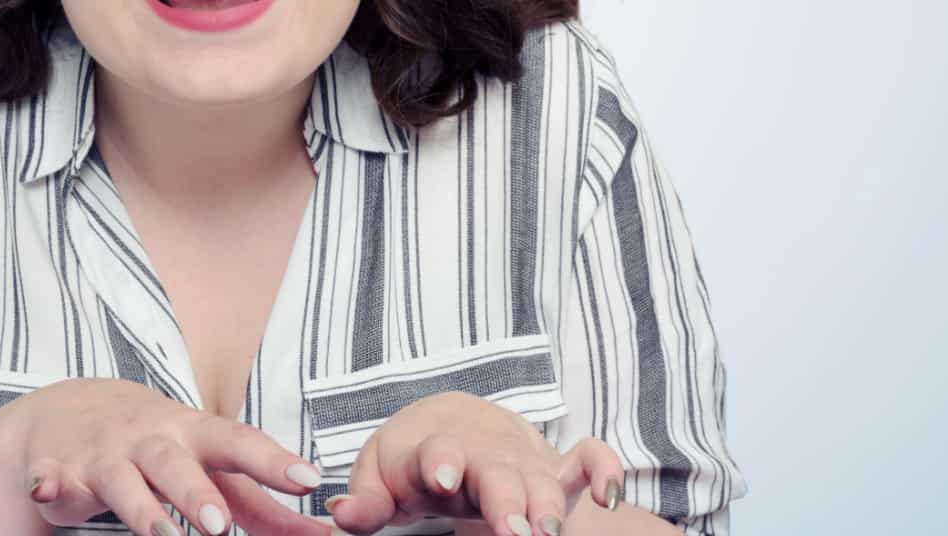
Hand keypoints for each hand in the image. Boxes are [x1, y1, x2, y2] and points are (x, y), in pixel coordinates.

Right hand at [1, 377, 330, 535]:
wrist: (70, 410)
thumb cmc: (159, 445)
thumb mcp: (208, 464)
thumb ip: (260, 504)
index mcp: (193, 435)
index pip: (238, 442)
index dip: (273, 461)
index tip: (308, 480)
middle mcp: (149, 440)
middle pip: (176, 464)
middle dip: (197, 494)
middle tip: (221, 527)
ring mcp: (103, 454)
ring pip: (121, 480)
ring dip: (139, 507)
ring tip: (159, 534)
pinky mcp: (58, 470)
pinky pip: (49, 477)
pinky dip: (47, 482)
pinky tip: (46, 489)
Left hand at [323, 391, 624, 535]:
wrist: (455, 422)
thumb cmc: (412, 459)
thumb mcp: (380, 475)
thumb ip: (365, 500)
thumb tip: (340, 516)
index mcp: (432, 447)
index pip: (436, 450)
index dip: (440, 461)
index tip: (444, 478)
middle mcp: (481, 451)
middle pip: (497, 471)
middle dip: (506, 499)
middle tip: (514, 532)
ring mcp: (520, 458)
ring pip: (542, 476)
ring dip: (548, 503)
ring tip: (548, 533)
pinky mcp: (553, 468)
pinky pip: (588, 458)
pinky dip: (602, 468)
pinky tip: (607, 494)